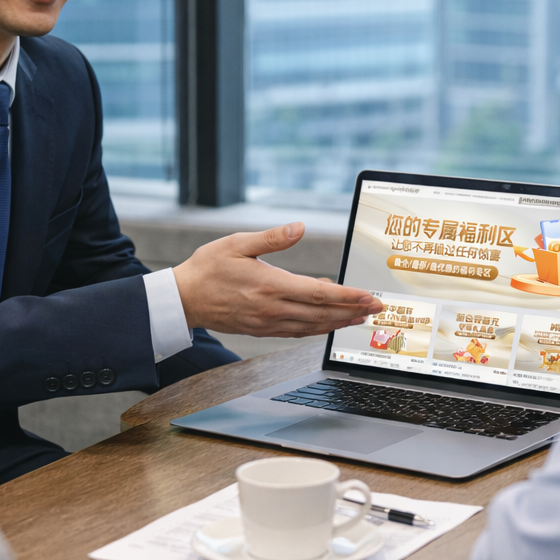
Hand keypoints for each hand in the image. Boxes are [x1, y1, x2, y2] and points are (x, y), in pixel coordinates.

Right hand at [172, 223, 382, 337]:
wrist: (183, 299)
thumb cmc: (208, 268)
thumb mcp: (238, 243)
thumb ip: (273, 238)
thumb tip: (299, 227)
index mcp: (270, 285)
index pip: (319, 293)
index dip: (348, 296)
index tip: (368, 296)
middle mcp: (272, 308)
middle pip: (321, 313)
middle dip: (352, 311)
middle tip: (376, 308)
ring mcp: (267, 323)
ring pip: (311, 327)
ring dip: (338, 323)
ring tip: (358, 318)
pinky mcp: (261, 330)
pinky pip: (296, 332)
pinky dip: (316, 328)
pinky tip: (327, 323)